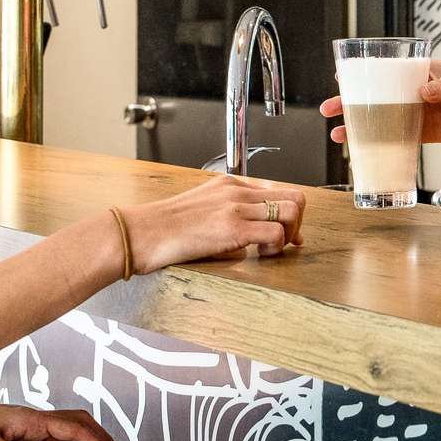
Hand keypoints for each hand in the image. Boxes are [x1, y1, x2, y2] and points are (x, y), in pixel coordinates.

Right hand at [121, 173, 307, 271]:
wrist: (142, 233)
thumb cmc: (166, 229)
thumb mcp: (202, 209)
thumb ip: (229, 213)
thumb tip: (256, 233)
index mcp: (230, 184)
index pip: (279, 190)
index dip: (292, 214)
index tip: (290, 234)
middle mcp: (237, 191)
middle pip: (295, 198)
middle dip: (298, 224)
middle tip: (284, 243)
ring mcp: (236, 207)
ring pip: (291, 212)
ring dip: (290, 235)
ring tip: (270, 249)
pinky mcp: (233, 228)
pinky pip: (276, 233)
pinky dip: (276, 247)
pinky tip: (259, 255)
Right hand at [320, 60, 440, 145]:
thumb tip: (424, 93)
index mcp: (420, 73)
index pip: (385, 71)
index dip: (362, 74)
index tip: (341, 77)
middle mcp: (414, 92)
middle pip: (376, 97)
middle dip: (350, 103)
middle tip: (329, 109)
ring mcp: (417, 113)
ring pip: (382, 119)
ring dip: (361, 126)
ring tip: (340, 134)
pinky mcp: (426, 133)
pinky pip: (400, 138)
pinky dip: (383, 144)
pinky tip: (366, 149)